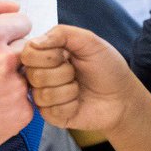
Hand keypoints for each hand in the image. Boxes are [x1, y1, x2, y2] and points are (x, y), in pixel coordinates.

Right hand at [0, 0, 33, 150]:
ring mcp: (17, 87)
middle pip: (28, 47)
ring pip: (30, 72)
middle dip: (12, 54)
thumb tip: (14, 5)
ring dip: (16, 78)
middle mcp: (7, 59)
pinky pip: (30, 98)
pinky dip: (15, 102)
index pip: (23, 21)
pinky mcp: (22, 112)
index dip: (8, 33)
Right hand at [21, 25, 135, 131]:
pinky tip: (78, 103)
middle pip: (33, 75)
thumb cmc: (107, 67)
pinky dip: (71, 106)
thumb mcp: (89, 41)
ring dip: (69, 90)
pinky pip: (52, 111)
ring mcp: (45, 97)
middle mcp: (40, 75)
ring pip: (43, 94)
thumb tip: (34, 43)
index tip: (66, 55)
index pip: (27, 53)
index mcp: (45, 55)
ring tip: (78, 88)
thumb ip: (62, 33)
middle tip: (75, 72)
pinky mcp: (52, 116)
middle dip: (63, 73)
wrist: (122, 96)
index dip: (48, 56)